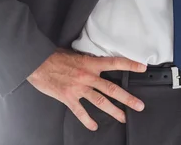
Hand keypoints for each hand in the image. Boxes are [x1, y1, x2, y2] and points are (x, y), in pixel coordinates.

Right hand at [26, 47, 146, 130]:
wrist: (38, 63)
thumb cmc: (56, 56)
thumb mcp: (76, 54)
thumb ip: (88, 61)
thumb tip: (97, 64)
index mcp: (91, 63)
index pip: (115, 62)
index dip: (130, 64)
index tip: (143, 68)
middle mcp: (88, 76)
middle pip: (112, 89)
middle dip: (127, 98)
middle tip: (139, 105)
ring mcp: (79, 88)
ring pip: (100, 102)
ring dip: (113, 111)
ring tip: (123, 117)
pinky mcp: (68, 98)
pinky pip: (80, 112)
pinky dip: (88, 120)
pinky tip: (94, 126)